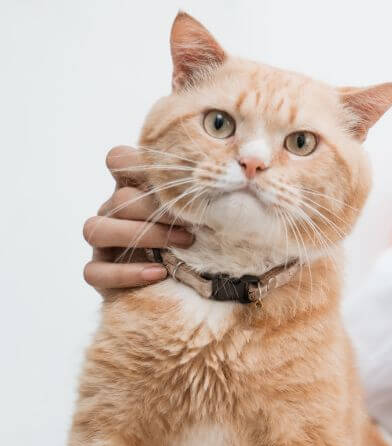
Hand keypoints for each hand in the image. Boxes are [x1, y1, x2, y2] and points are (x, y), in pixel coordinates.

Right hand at [83, 146, 192, 292]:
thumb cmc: (196, 239)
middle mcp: (113, 212)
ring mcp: (103, 243)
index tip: (165, 174)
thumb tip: (242, 169)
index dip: (133, 161)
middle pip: (119, 199)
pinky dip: (126, 273)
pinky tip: (159, 273)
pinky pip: (95, 271)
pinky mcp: (98, 273)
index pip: (118, 159)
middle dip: (156, 210)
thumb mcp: (201, 213)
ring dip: (141, 235)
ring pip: (97, 229)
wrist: (189, 286)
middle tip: (192, 224)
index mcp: (133, 189)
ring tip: (180, 245)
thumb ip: (204, 194)